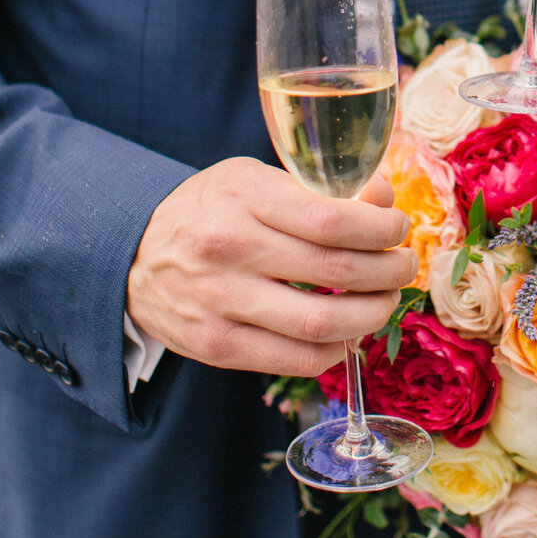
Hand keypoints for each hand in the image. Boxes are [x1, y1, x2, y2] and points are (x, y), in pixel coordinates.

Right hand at [126, 158, 417, 375]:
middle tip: (403, 267)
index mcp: (245, 196)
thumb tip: (382, 198)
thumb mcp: (254, 178)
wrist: (134, 256)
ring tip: (384, 301)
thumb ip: (316, 187)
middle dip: (387, 271)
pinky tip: (347, 335)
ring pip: (320, 321)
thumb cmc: (210, 210)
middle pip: (335, 269)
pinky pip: (294, 359)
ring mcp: (220, 300)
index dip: (381, 228)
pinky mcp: (216, 345)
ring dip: (370, 315)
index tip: (398, 228)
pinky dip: (334, 351)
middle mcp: (230, 247)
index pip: (332, 218)